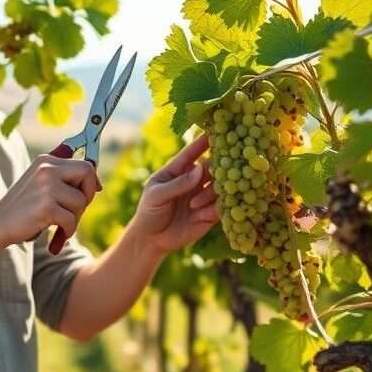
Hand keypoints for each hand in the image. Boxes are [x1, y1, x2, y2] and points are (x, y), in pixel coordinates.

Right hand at [0, 154, 101, 247]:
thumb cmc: (24, 208)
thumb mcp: (41, 185)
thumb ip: (63, 177)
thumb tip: (96, 178)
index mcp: (46, 161)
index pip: (85, 164)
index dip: (92, 181)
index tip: (91, 193)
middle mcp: (46, 168)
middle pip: (87, 173)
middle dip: (88, 195)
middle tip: (77, 210)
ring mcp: (46, 187)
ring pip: (80, 201)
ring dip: (75, 218)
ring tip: (60, 224)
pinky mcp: (45, 207)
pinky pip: (71, 220)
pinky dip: (67, 230)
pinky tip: (58, 234)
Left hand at [128, 134, 218, 255]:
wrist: (151, 240)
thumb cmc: (149, 211)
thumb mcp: (157, 195)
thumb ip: (177, 183)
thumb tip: (199, 170)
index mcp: (178, 170)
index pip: (193, 152)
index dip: (204, 141)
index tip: (217, 132)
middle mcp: (194, 180)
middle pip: (212, 167)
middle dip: (216, 168)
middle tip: (215, 173)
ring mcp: (203, 196)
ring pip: (220, 187)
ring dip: (210, 193)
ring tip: (193, 205)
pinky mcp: (210, 214)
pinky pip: (222, 207)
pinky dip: (215, 209)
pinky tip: (202, 215)